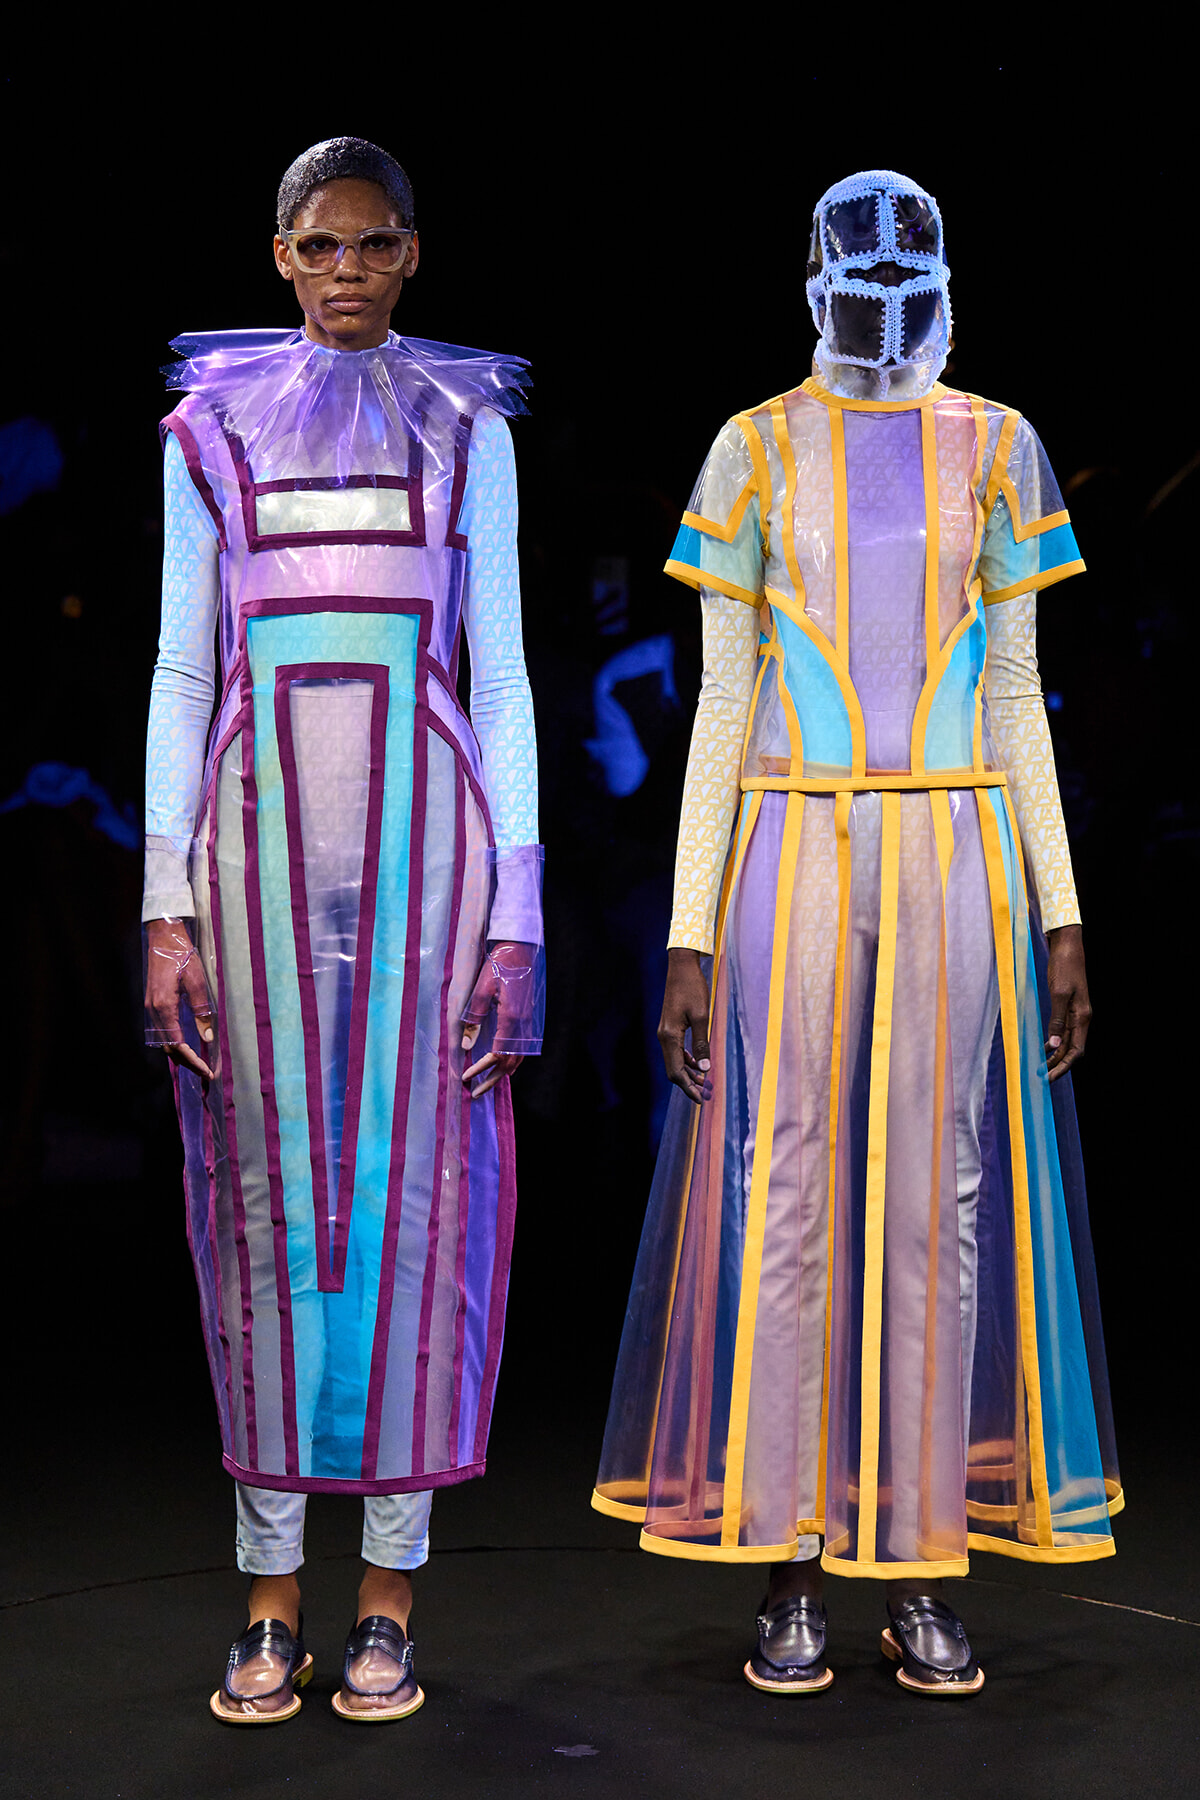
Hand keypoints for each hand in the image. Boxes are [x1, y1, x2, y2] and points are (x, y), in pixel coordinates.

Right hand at [145, 917, 215, 1079]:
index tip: (207, 1071)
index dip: (192, 1061)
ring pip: (163, 1041)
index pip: (177, 1044)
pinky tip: (185, 1045)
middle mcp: (153, 1010)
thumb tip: (207, 1037)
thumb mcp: (197, 982)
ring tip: (197, 1064)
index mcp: (163, 1007)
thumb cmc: (182, 956)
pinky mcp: (152, 1003)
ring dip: (179, 1055)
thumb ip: (201, 1011)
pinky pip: (161, 1030)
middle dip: (187, 1062)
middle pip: (168, 1047)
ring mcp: (150, 1007)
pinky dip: (173, 1043)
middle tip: (206, 1072)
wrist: (164, 937)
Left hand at [461, 943, 527, 1099]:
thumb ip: (474, 1018)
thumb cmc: (499, 966)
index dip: (481, 1069)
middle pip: (510, 1063)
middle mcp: (523, 1025)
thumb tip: (465, 1046)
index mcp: (512, 1020)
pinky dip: (510, 1061)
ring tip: (487, 1084)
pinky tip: (500, 1064)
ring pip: (518, 1058)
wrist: (520, 949)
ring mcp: (528, 1023)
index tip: (466, 1077)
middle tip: (475, 1094)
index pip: (497, 1055)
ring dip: (502, 1073)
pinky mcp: (528, 1019)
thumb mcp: (481, 990)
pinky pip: (520, 1048)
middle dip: (492, 1080)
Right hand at [657, 946, 712, 1104]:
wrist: (682, 967)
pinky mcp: (669, 1027)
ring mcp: (665, 1032)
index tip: (701, 1099)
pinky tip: (699, 1063)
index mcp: (669, 1036)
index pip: (676, 1071)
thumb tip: (705, 1069)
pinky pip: (676, 1050)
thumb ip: (702, 1043)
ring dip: (688, 1073)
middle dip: (688, 1083)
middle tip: (705, 1095)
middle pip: (673, 1069)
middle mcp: (663, 1036)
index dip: (688, 1087)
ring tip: (704, 1082)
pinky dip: (687, 1060)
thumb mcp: (702, 1016)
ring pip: (674, 1061)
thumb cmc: (693, 989)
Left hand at [1045, 923, 1090, 1081]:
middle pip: (1073, 1049)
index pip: (1076, 1050)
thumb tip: (1054, 1044)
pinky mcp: (1069, 1006)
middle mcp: (1082, 1017)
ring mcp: (1076, 1012)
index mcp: (1082, 1016)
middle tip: (1043, 1077)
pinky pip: (1064, 1030)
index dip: (1064, 1065)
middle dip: (1059, 1064)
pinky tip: (1045, 1046)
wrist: (1067, 946)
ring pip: (1068, 1041)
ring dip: (1056, 1054)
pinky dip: (1055, 1041)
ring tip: (1042, 1066)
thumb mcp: (1058, 993)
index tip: (1050, 1077)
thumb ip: (1057, 1019)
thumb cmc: (1063, 967)